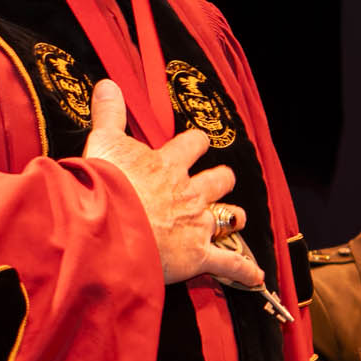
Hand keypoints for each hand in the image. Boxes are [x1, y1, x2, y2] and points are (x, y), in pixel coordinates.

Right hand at [84, 79, 266, 291]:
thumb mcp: (104, 142)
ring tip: (235, 219)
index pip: (193, 144)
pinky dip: (244, 271)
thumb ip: (109, 113)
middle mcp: (189, 191)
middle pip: (219, 179)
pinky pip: (229, 264)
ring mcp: (196, 224)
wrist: (107, 225)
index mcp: (168, 165)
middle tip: (219, 181)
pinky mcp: (198, 255)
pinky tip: (256, 277)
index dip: (197, 144)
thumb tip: (107, 83)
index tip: (197, 143)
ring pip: (229, 216)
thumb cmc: (104, 185)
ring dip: (232, 218)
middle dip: (220, 180)